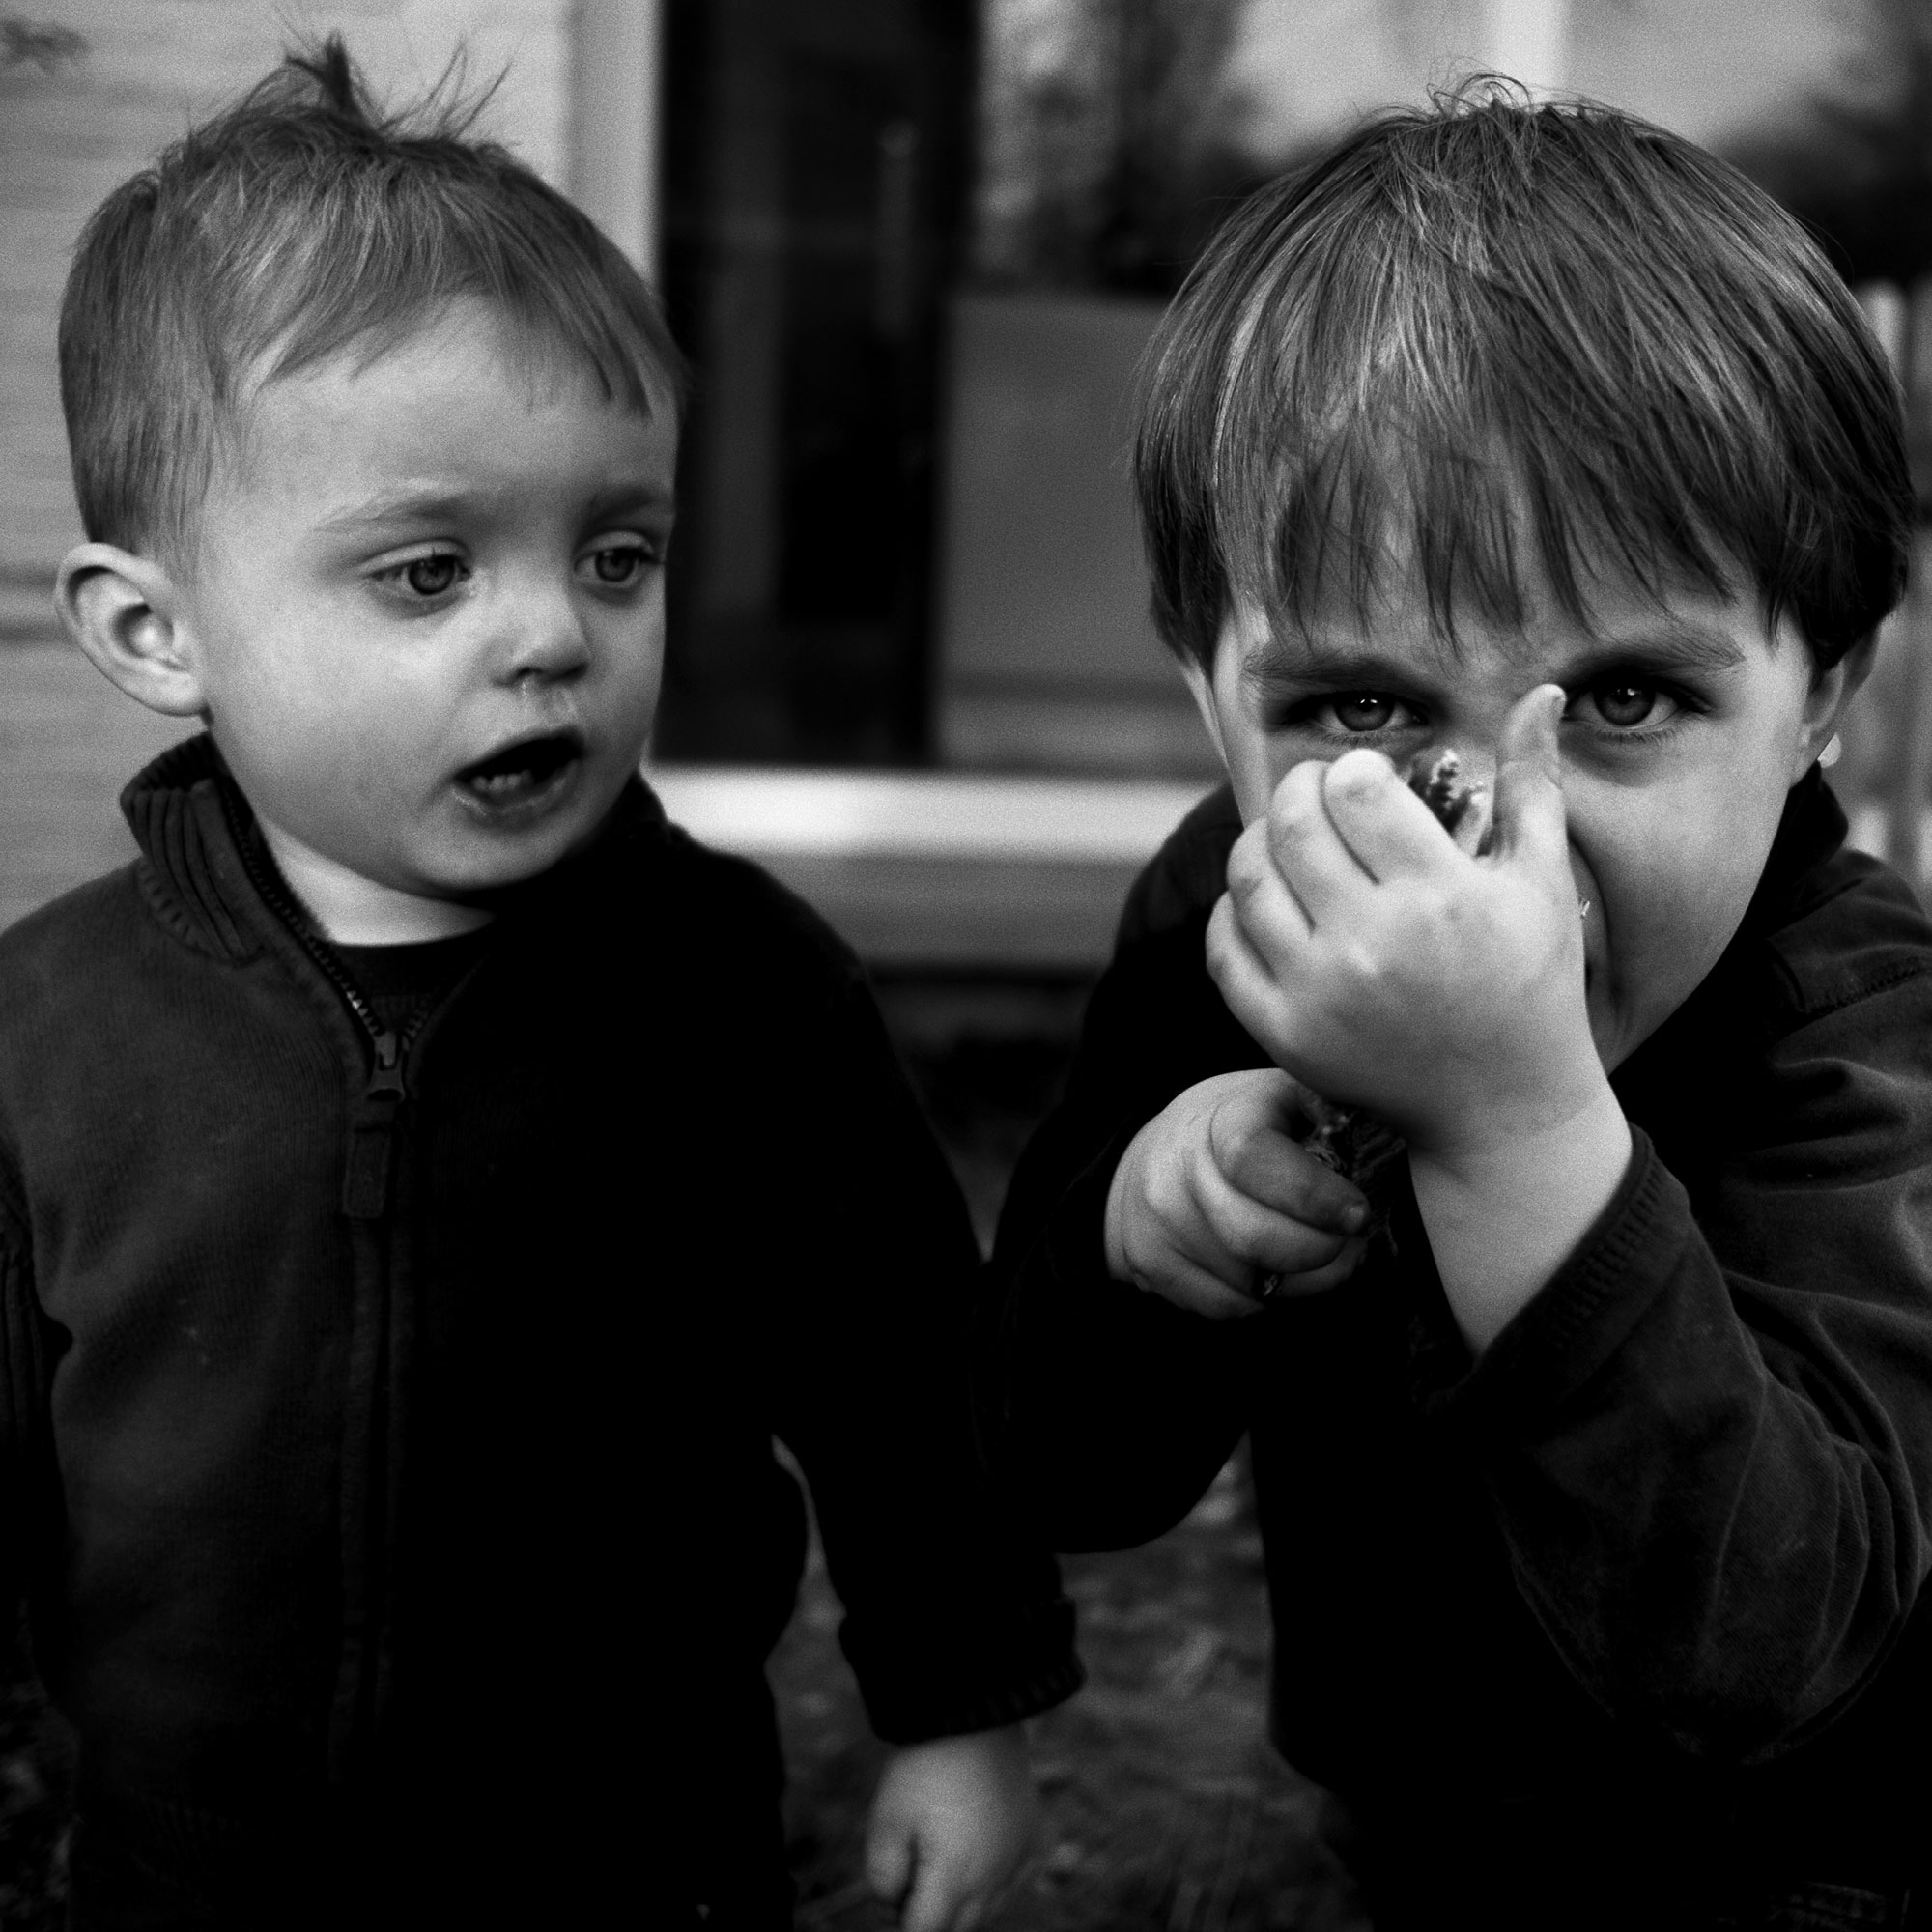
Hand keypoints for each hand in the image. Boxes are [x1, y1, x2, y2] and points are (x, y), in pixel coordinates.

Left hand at [865, 1724, 1037, 1931]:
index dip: (902, 1924)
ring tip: (939, 1858)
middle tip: (909, 1880)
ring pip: (989, 1910)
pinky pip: (1017, 1882)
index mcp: (956, 1877)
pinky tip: (978, 1855)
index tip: (890, 1904)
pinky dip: (996, 1882)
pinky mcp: (1036, 1838)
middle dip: (931, 1915)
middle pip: (959, 1928)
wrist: (974, 1711)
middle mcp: (996, 1878)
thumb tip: (896, 1907)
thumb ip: (884, 1880)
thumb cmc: (924, 1766)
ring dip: (964, 1902)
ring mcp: (1021, 1859)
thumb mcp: (886, 1821)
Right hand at [1104, 1068, 1369, 1317]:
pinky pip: (1226, 1307)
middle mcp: (1176, 1166)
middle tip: (1349, 1245)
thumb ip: (1330, 1112)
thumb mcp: (1286, 1099)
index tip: (1358, 1215)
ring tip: (1314, 1254)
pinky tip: (1272, 1270)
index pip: (1254, 1159)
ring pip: (1247, 1283)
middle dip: (1321, 1253)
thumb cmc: (1246, 1128)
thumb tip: (1391, 1134)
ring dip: (1300, 1281)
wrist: (1156, 1158)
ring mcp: (1158, 1220)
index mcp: (1220, 1118)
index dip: (1313, 1196)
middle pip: (1255, 1239)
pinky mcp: (1149, 1264)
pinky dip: (1262, 1299)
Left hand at [1207, 686, 1603, 1160]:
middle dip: (1300, 793)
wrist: (1503, 1109)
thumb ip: (1533, 784)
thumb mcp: (1542, 882)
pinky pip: (1224, 949)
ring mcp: (1321, 993)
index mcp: (1440, 897)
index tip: (1369, 785)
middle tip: (1318, 798)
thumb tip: (1542, 692)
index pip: (1356, 792)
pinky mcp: (1285, 1033)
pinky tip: (1263, 900)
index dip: (1354, 772)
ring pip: (1247, 881)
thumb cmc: (1532, 984)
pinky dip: (1231, 911)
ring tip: (1288, 840)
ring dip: (1258, 842)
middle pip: (1293, 826)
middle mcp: (1373, 945)